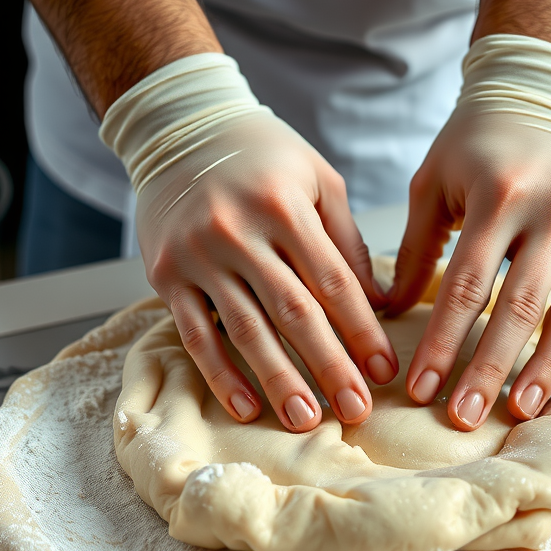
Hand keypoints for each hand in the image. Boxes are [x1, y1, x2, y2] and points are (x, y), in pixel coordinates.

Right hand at [102, 56, 398, 431]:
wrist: (178, 130)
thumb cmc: (261, 156)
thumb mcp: (317, 179)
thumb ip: (346, 240)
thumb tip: (379, 303)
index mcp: (283, 205)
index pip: (332, 282)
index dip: (361, 332)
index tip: (384, 372)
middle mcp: (238, 231)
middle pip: (293, 313)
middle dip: (329, 367)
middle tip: (356, 411)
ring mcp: (198, 256)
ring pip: (245, 330)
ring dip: (278, 380)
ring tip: (306, 420)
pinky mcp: (166, 276)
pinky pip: (194, 334)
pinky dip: (219, 375)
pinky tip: (245, 406)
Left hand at [386, 36, 550, 430]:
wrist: (538, 99)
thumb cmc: (473, 144)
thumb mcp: (432, 184)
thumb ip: (414, 249)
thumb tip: (388, 315)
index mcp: (500, 194)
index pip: (467, 285)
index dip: (444, 343)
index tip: (422, 389)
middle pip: (522, 307)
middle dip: (491, 369)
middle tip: (466, 418)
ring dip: (546, 369)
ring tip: (521, 412)